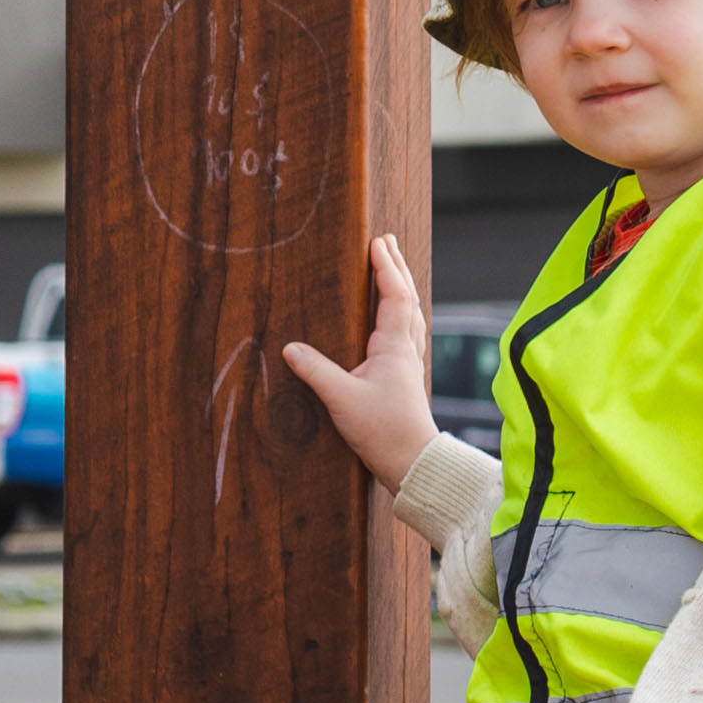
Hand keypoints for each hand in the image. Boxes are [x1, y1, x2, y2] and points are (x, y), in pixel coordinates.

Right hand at [278, 233, 440, 487]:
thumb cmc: (383, 430)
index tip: (377, 242)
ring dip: (400, 288)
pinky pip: (406, 333)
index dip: (386, 268)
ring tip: (391, 269)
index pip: (394, 296)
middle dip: (396, 268)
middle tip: (386, 242)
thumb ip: (316, 371)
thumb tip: (289, 347)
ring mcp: (408, 362)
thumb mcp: (342, 399)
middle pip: (406, 299)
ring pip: (409, 315)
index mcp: (395, 347)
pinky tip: (393, 319)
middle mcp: (406, 349)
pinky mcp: (405, 377)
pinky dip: (400, 313)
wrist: (412, 461)